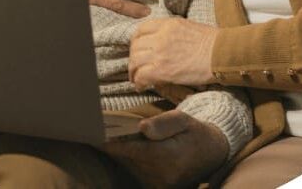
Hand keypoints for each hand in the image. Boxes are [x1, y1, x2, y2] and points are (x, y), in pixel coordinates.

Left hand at [103, 110, 227, 187]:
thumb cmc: (194, 132)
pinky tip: (117, 146)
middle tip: (90, 128)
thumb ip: (164, 124)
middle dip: (110, 144)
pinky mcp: (156, 187)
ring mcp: (159, 184)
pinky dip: (125, 158)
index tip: (94, 134)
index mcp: (169, 156)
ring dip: (116, 152)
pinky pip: (134, 171)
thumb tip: (142, 128)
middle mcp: (162, 175)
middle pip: (127, 158)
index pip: (134, 150)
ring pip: (128, 165)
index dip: (112, 143)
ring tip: (100, 134)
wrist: (211, 154)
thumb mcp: (184, 120)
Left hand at [129, 18, 217, 87]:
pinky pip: (142, 76)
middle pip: (135, 46)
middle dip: (133, 57)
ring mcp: (160, 53)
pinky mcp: (163, 70)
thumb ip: (172, 32)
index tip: (138, 49)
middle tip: (136, 67)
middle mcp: (161, 36)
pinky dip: (138, 82)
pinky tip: (142, 86)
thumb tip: (164, 41)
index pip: (141, 29)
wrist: (222, 54)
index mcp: (168, 24)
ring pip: (135, 61)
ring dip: (133, 71)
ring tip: (136, 79)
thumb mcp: (189, 27)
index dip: (136, 41)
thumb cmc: (213, 42)